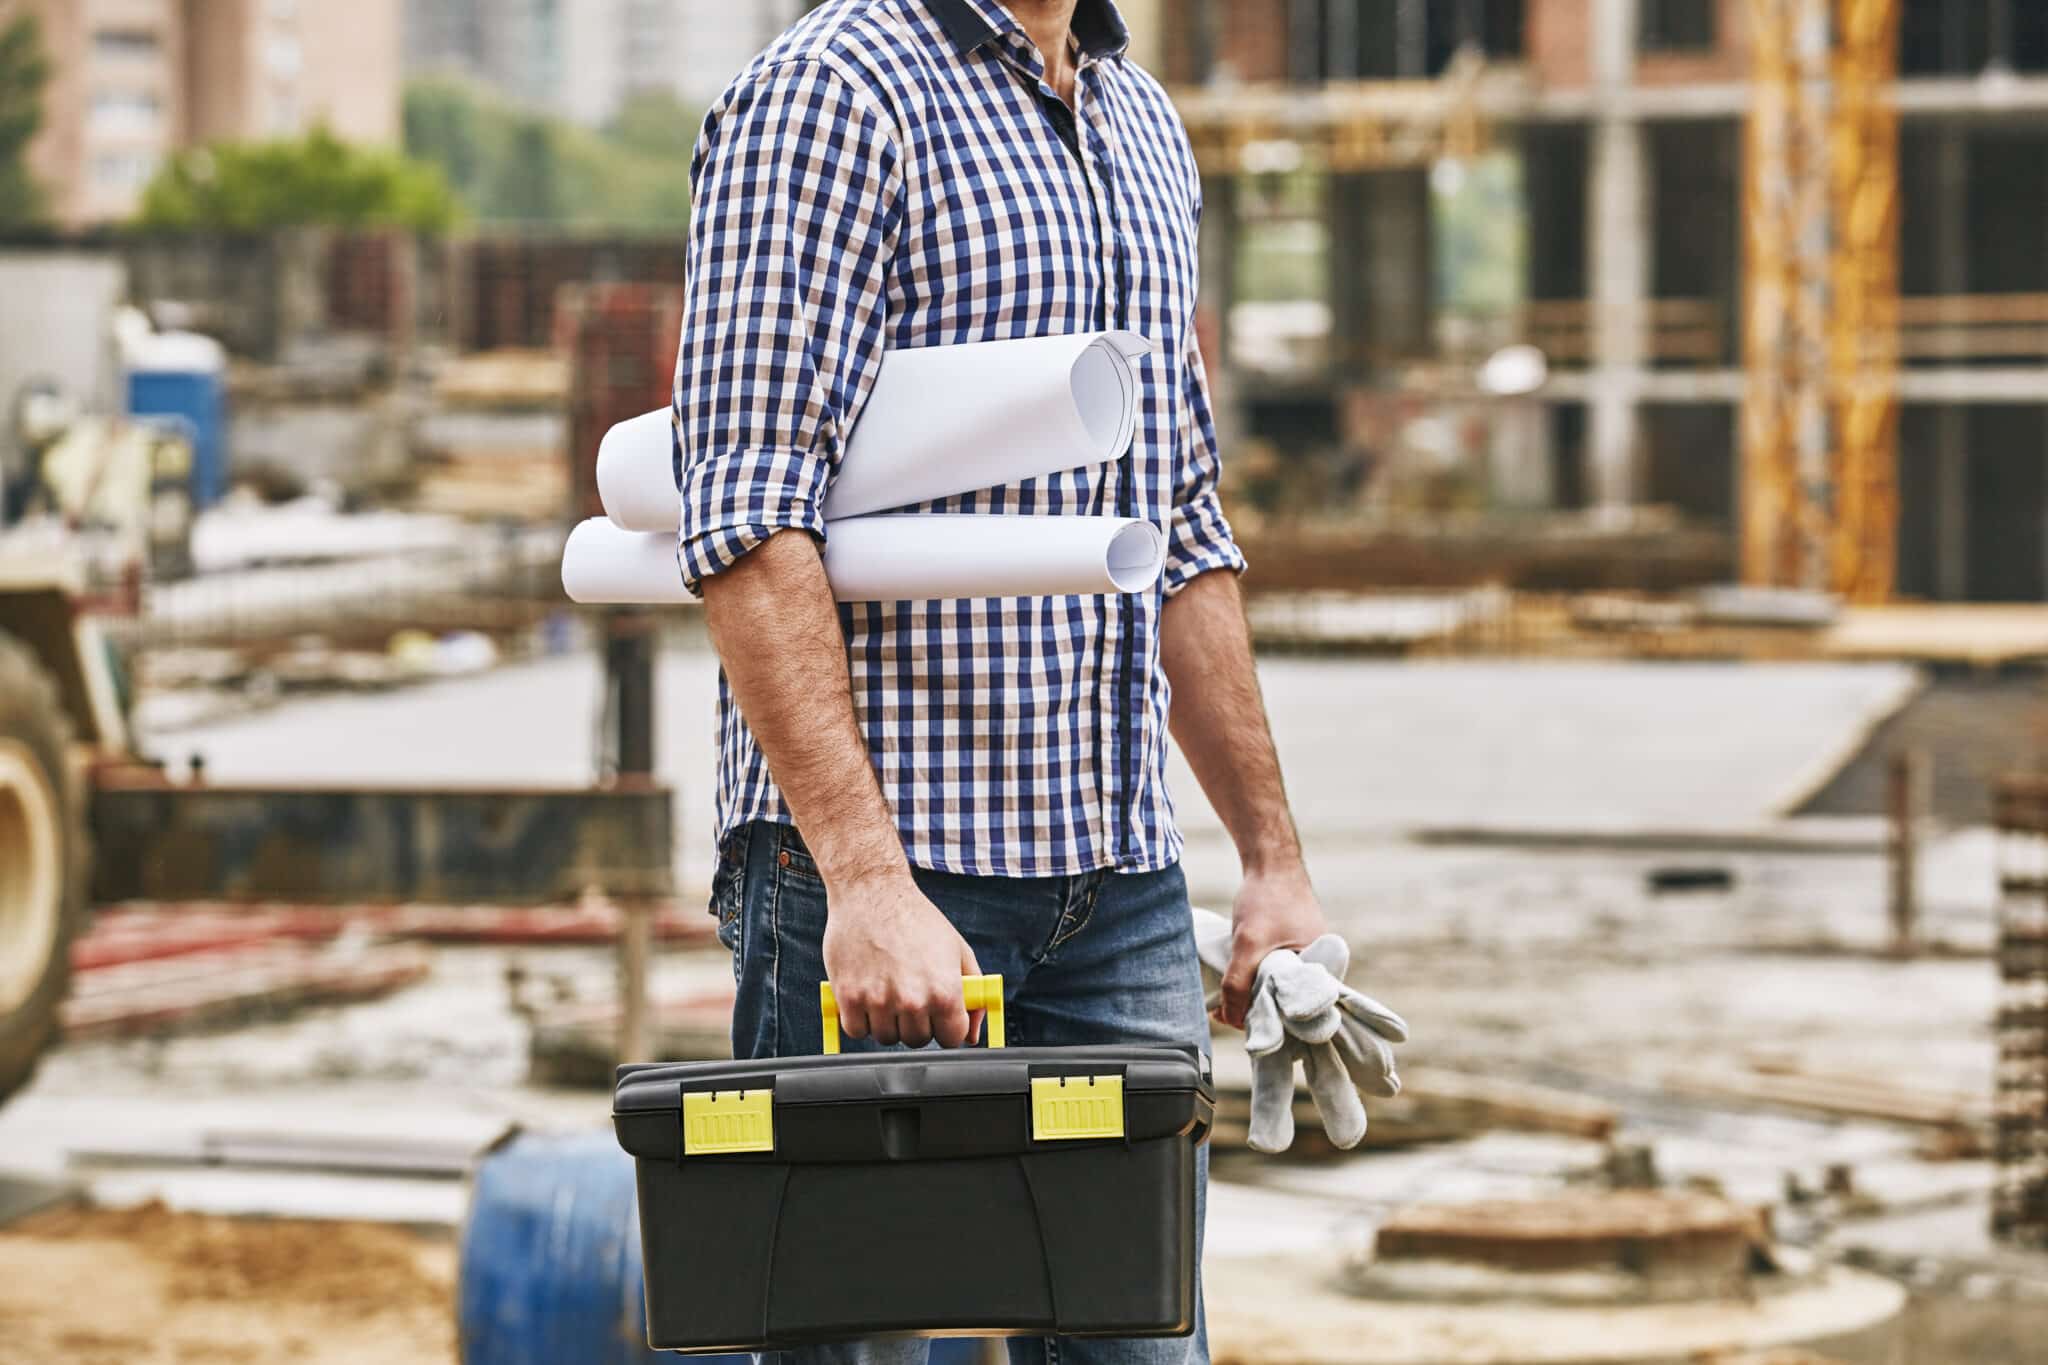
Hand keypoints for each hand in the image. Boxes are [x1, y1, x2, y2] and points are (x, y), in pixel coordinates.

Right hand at [822, 873, 982, 1047]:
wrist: (872, 892)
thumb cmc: (916, 918)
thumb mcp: (957, 950)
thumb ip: (973, 994)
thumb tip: (973, 1034)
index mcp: (945, 991)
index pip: (951, 1039)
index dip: (946, 1027)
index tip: (938, 1017)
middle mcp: (913, 1000)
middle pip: (917, 1040)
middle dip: (917, 1023)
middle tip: (910, 997)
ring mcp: (879, 1001)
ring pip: (886, 1037)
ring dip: (887, 1022)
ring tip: (888, 990)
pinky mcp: (849, 997)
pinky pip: (857, 1030)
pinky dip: (860, 1019)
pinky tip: (867, 993)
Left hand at [1218, 864, 1328, 1029]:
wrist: (1270, 860)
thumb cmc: (1267, 898)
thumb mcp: (1248, 943)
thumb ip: (1239, 982)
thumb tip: (1229, 1020)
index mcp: (1323, 970)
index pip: (1298, 1014)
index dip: (1271, 1024)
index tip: (1241, 1028)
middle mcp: (1320, 967)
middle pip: (1286, 1004)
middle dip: (1257, 1011)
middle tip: (1225, 1015)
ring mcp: (1306, 958)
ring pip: (1276, 989)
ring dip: (1252, 995)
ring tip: (1226, 1002)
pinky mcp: (1291, 949)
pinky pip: (1273, 974)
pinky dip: (1254, 979)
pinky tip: (1235, 984)